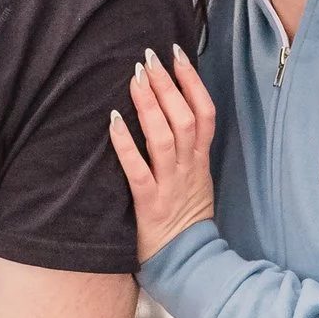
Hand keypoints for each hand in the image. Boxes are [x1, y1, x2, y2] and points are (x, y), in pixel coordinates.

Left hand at [107, 47, 215, 264]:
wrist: (189, 263)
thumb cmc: (185, 217)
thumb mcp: (196, 179)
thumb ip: (188, 149)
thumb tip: (171, 110)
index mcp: (200, 160)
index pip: (205, 113)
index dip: (193, 82)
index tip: (177, 54)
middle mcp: (188, 168)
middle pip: (184, 118)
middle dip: (167, 84)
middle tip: (149, 56)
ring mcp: (170, 186)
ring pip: (165, 138)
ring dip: (149, 105)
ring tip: (135, 77)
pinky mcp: (150, 205)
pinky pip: (138, 171)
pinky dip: (126, 145)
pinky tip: (113, 121)